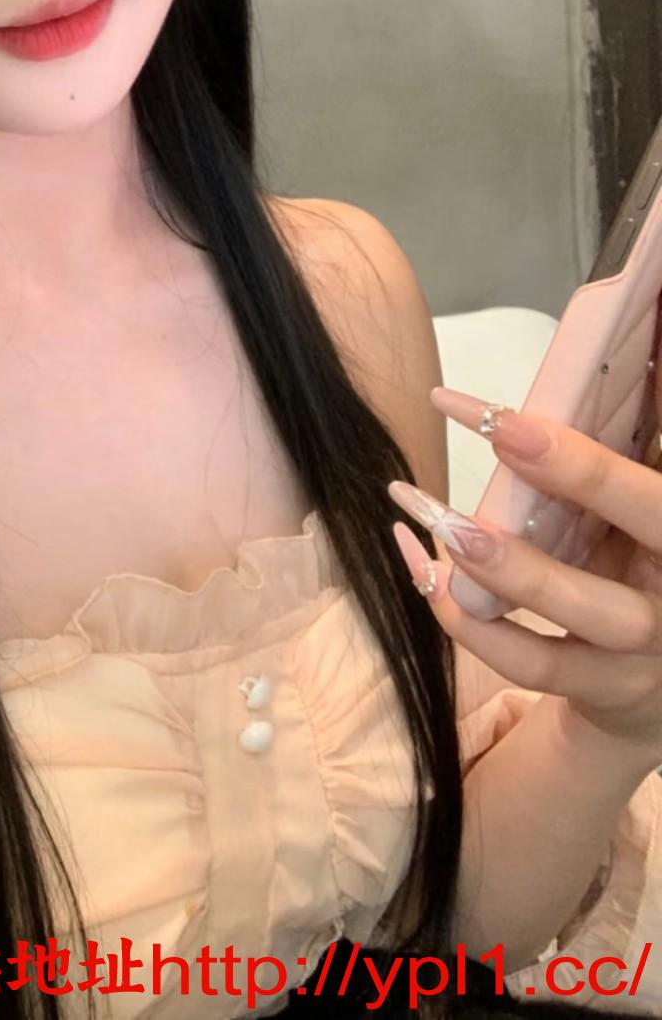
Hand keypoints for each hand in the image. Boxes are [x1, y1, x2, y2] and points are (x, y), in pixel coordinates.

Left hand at [387, 382, 661, 761]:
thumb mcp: (638, 514)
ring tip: (440, 520)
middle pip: (652, 526)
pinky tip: (419, 565)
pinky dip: (463, 615)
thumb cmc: (638, 563)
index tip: (528, 405)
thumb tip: (583, 371)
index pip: (655, 489)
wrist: (656, 687)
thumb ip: (615, 467)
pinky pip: (527, 659)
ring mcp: (644, 650)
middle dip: (582, 475)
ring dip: (504, 566)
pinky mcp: (599, 688)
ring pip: (581, 610)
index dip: (595, 448)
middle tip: (498, 429)